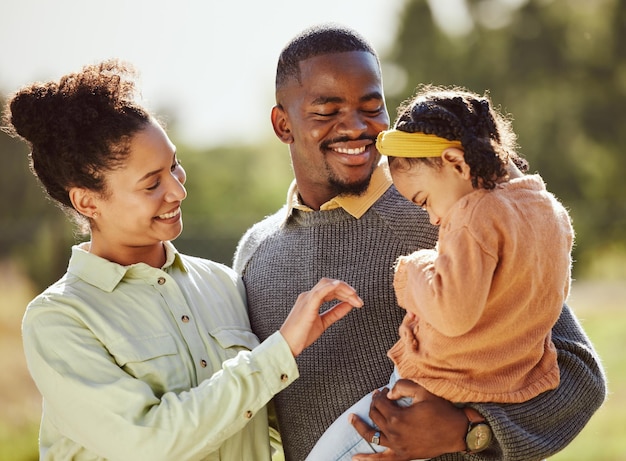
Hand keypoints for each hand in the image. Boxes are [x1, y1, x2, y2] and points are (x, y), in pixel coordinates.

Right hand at [280, 278, 362, 356]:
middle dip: (347, 290)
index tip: (357, 301)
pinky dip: (330, 287)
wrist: (287, 345)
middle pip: (330, 284)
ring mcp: (307, 299)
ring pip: (327, 285)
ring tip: (355, 297)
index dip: (345, 293)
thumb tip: (349, 305)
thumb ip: (335, 313)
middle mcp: (308, 296)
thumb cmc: (301, 336)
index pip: (331, 289)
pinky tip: (339, 287)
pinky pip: (319, 292)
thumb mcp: (323, 323)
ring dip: (343, 289)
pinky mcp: (307, 305)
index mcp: (311, 299)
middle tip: (359, 300)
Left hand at [349, 380, 466, 459]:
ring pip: (372, 436)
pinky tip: (354, 458)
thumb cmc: (441, 410)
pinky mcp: (403, 456)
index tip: (385, 390)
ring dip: (360, 427)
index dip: (380, 394)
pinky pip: (382, 460)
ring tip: (351, 419)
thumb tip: (388, 394)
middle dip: (375, 404)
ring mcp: (397, 447)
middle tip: (379, 397)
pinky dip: (368, 460)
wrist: (457, 432)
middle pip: (375, 416)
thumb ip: (402, 386)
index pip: (379, 403)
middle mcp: (394, 433)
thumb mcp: (423, 391)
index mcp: (397, 417)